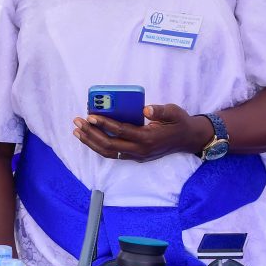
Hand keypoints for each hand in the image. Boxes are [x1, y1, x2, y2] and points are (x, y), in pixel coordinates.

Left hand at [72, 104, 212, 161]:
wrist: (188, 139)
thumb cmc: (179, 122)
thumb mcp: (174, 112)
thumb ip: (160, 111)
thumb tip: (146, 109)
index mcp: (148, 138)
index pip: (121, 131)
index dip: (104, 124)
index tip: (90, 116)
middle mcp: (140, 150)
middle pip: (109, 145)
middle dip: (91, 134)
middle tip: (77, 121)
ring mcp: (137, 155)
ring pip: (108, 153)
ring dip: (91, 142)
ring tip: (77, 131)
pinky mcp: (134, 156)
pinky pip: (112, 154)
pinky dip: (98, 146)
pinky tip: (88, 138)